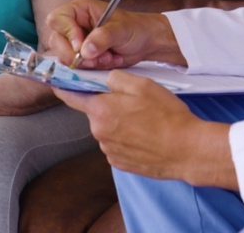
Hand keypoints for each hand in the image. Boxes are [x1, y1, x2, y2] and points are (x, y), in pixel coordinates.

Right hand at [45, 0, 181, 68]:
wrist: (146, 43)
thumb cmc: (134, 28)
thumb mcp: (120, 29)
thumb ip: (102, 37)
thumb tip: (84, 50)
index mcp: (80, 10)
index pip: (57, 19)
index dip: (66, 33)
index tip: (80, 45)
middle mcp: (74, 25)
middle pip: (56, 41)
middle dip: (75, 54)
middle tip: (94, 58)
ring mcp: (77, 42)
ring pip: (65, 57)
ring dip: (86, 63)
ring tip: (107, 57)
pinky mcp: (82, 57)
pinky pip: (76, 67)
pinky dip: (91, 69)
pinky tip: (107, 61)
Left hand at [55, 71, 236, 188]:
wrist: (187, 150)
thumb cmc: (167, 116)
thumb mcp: (143, 85)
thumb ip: (117, 79)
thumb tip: (105, 81)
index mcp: (101, 110)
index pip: (71, 96)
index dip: (63, 86)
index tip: (56, 81)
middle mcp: (99, 132)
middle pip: (96, 113)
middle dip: (109, 106)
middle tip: (135, 103)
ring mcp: (109, 150)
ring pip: (108, 129)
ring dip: (120, 124)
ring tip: (146, 123)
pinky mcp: (120, 164)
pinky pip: (117, 145)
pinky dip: (127, 140)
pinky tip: (146, 137)